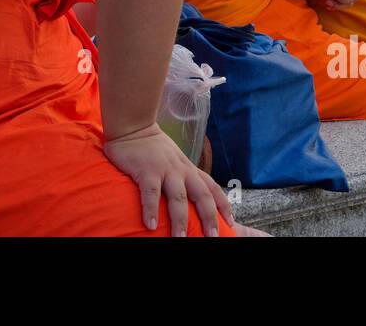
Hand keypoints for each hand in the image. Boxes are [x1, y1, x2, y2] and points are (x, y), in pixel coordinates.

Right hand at [103, 122, 235, 235]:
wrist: (134, 126)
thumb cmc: (153, 148)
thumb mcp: (175, 160)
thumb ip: (183, 176)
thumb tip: (190, 199)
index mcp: (190, 169)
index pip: (213, 188)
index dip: (223, 205)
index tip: (230, 223)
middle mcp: (182, 170)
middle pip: (202, 195)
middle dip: (209, 218)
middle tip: (213, 237)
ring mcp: (166, 170)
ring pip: (178, 197)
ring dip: (180, 220)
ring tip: (181, 238)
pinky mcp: (147, 171)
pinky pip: (151, 193)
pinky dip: (151, 210)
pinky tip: (151, 225)